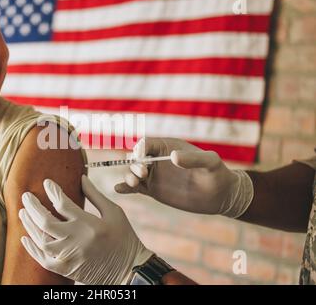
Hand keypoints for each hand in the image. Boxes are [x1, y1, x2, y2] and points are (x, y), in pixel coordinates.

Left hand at [18, 176, 153, 284]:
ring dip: (29, 225)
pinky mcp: (66, 269)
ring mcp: (69, 256)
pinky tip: (25, 238)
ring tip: (23, 212)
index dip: (52, 190)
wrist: (130, 270)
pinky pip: (43, 260)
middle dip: (32, 206)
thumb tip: (81, 177)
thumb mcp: (114, 213)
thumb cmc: (124, 239)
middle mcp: (76, 240)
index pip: (62, 203)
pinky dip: (32, 249)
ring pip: (40, 239)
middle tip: (26, 196)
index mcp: (89, 224)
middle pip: (45, 220)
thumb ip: (95, 195)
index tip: (47, 183)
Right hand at [115, 138, 252, 217]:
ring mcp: (154, 175)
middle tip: (144, 174)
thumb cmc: (218, 173)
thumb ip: (193, 158)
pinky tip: (119, 189)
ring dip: (129, 176)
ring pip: (133, 173)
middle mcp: (158, 160)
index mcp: (168, 147)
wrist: (221, 195)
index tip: (142, 159)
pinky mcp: (153, 190)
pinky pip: (136, 188)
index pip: (146, 143)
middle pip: (136, 158)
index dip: (140, 149)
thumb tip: (173, 157)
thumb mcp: (210, 162)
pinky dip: (126, 188)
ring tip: (134, 183)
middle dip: (135, 164)